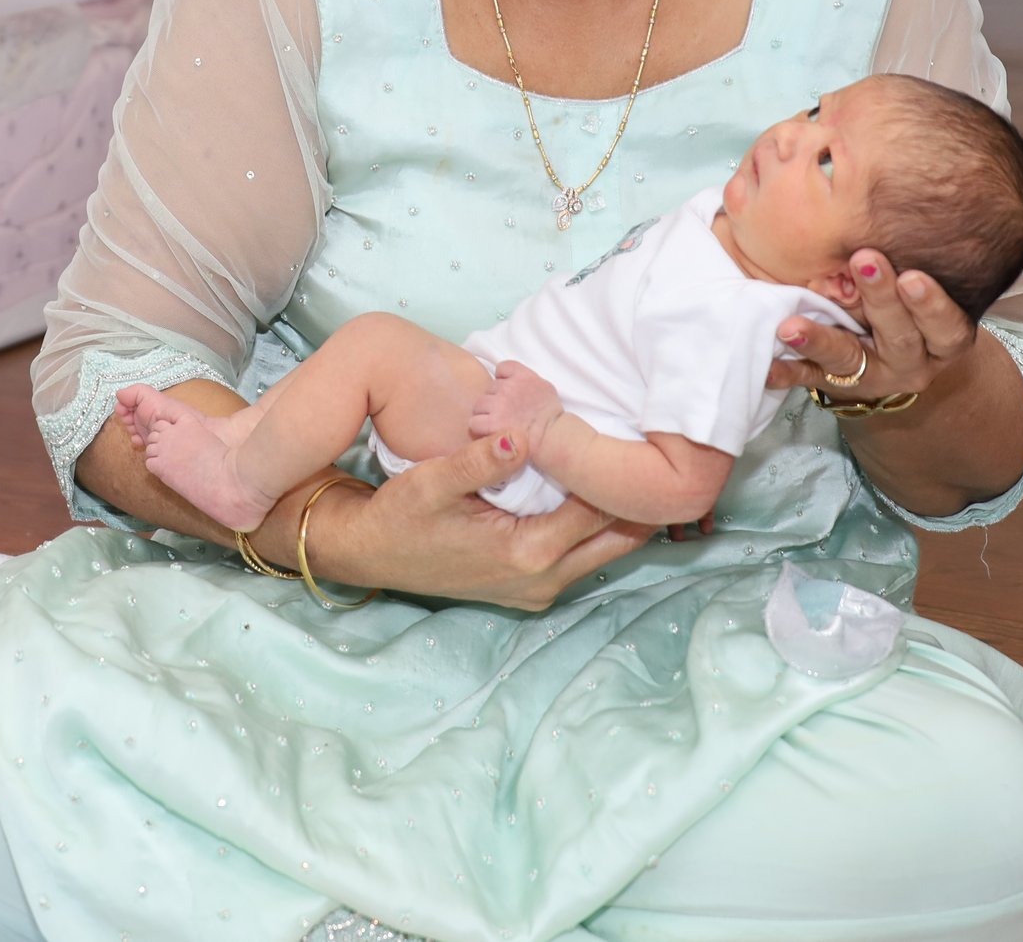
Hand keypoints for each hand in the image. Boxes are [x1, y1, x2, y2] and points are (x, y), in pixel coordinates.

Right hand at [327, 433, 649, 610]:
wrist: (369, 553)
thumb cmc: (398, 517)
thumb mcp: (431, 481)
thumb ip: (479, 460)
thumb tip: (521, 434)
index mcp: (528, 554)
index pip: (600, 511)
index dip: (621, 474)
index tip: (639, 437)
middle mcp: (543, 579)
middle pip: (618, 539)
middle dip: (636, 499)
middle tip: (653, 452)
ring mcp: (539, 588)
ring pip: (605, 550)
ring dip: (617, 512)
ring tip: (627, 464)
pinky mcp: (530, 586)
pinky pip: (581, 555)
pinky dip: (593, 524)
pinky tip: (590, 489)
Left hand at [468, 359, 562, 447]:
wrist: (554, 437)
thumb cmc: (551, 416)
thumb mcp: (544, 387)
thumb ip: (525, 381)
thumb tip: (513, 381)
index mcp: (523, 376)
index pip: (502, 368)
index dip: (503, 380)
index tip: (509, 392)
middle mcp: (509, 387)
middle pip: (489, 389)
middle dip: (495, 400)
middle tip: (506, 413)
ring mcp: (499, 404)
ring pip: (479, 404)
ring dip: (485, 414)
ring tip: (499, 424)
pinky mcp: (492, 423)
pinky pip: (474, 421)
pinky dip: (480, 428)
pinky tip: (491, 432)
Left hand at [765, 249, 968, 403]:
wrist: (893, 367)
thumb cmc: (908, 313)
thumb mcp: (917, 296)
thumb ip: (907, 267)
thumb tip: (881, 212)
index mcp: (940, 340)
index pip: (946, 326)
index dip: (932, 304)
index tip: (912, 275)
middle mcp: (910, 361)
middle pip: (899, 336)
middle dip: (880, 299)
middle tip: (862, 260)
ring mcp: (871, 375)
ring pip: (848, 359)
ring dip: (820, 340)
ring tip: (791, 326)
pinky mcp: (835, 385)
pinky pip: (809, 378)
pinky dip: (788, 372)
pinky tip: (768, 367)